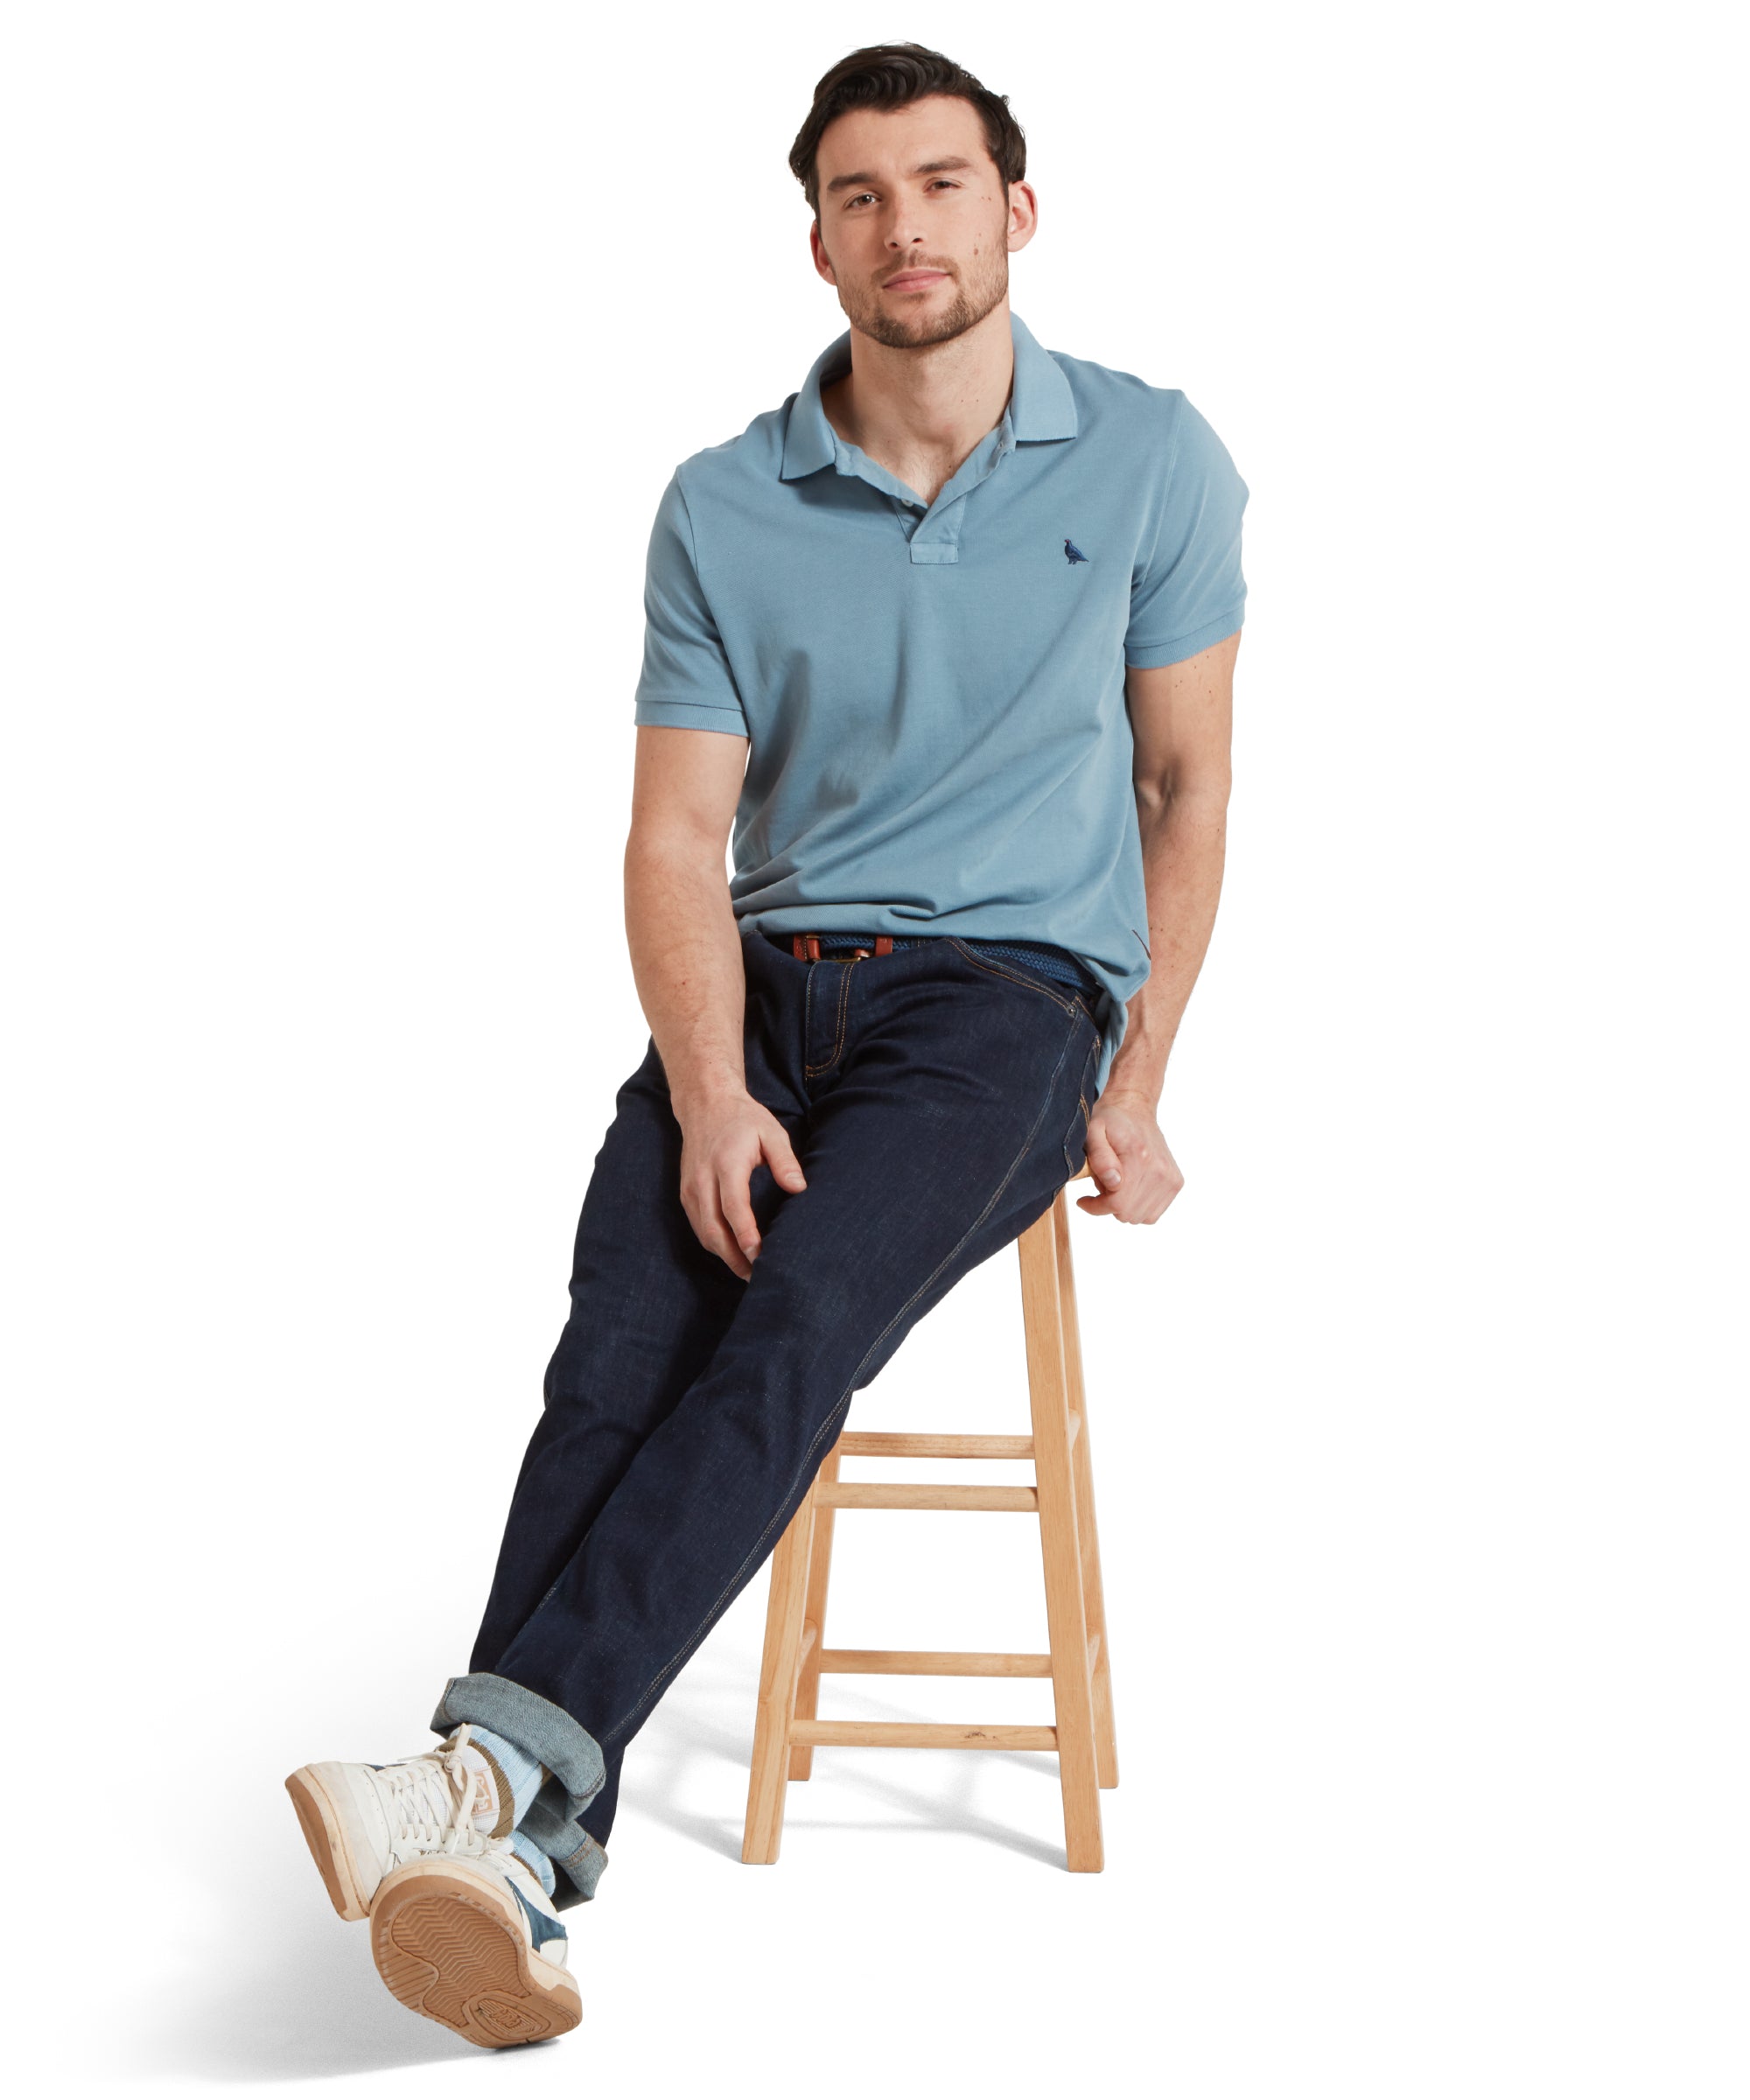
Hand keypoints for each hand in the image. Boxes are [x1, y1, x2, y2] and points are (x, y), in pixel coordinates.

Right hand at [675, 1090, 807, 1279]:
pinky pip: (698, 1226)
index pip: (733, 1206)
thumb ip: (785, 1160)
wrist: (705, 1104)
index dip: (745, 1234)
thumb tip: (799, 1188)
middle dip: (734, 1257)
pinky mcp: (686, 1193)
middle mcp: (703, 1179)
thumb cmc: (743, 1119)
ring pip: (703, 1233)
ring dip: (724, 1256)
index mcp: (726, 1162)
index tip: (760, 1254)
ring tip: (749, 1272)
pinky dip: (714, 1244)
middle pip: (713, 1228)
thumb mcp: (771, 1131)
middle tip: (759, 1276)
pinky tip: (733, 1254)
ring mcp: (690, 1188)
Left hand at [1074, 1087, 1185, 1223]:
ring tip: (1117, 1183)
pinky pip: (1152, 1214)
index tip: (1083, 1200)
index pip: (1117, 1204)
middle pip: (1128, 1214)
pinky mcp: (1176, 1182)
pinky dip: (1138, 1207)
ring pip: (1140, 1217)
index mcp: (1138, 1157)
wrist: (1135, 1110)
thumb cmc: (1110, 1121)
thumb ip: (1100, 1157)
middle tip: (1102, 1184)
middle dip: (1108, 1204)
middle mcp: (1160, 1169)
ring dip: (1124, 1206)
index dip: (1096, 1207)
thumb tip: (1113, 1182)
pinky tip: (1130, 1189)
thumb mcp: (1092, 1131)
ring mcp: (1171, 1178)